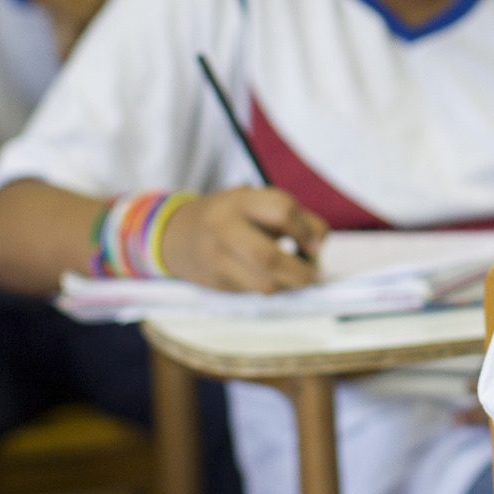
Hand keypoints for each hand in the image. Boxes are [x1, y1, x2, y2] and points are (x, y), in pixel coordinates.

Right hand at [158, 187, 327, 292]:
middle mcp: (224, 229)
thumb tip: (318, 246)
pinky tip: (276, 278)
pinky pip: (256, 292)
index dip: (306, 230)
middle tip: (313, 273)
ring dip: (290, 286)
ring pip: (264, 284)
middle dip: (302, 271)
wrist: (176, 234)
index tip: (315, 244)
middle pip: (269, 257)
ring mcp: (217, 260)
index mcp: (240, 201)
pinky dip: (274, 289)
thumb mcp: (257, 201)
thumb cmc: (231, 214)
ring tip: (296, 276)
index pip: (282, 211)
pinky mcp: (217, 285)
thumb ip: (294, 217)